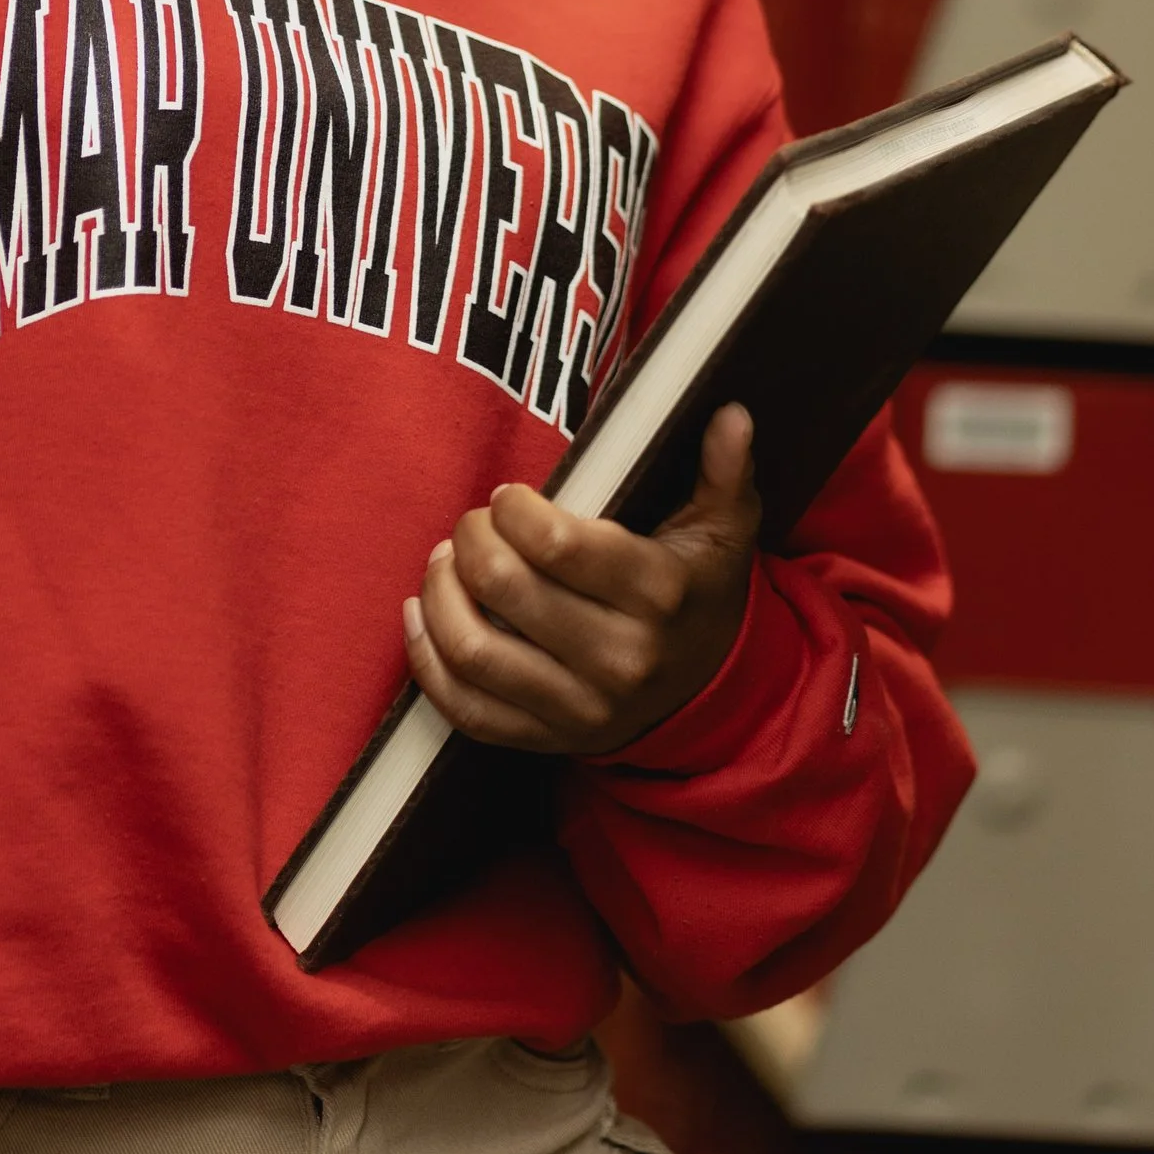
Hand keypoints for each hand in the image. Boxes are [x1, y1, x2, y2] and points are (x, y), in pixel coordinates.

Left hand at [400, 406, 760, 757]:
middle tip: (473, 524)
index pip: (555, 543)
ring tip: (445, 562)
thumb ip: (725, 470)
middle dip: (471, 540)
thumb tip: (731, 414)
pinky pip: (469, 711)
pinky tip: (422, 616)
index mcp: (658, 593)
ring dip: (439, 595)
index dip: (513, 509)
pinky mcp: (551, 740)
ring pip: (475, 650)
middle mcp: (620, 657)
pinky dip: (429, 662)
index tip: (509, 497)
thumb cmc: (700, 592)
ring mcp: (583, 707)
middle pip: (505, 588)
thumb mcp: (725, 530)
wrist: (714, 693)